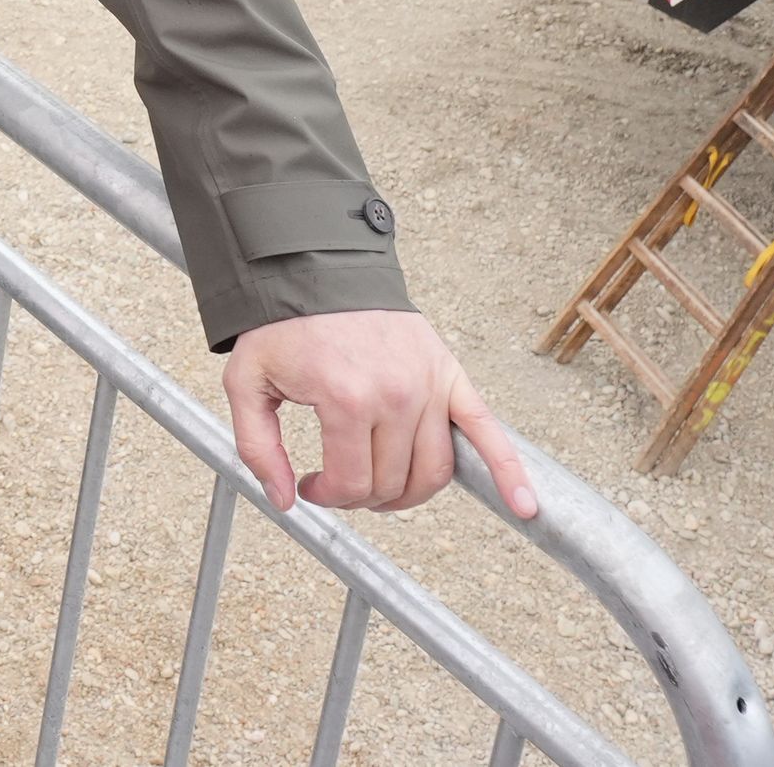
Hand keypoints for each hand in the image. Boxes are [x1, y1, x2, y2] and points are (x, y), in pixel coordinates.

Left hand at [222, 310, 537, 519]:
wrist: (318, 268)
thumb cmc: (284, 326)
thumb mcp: (247, 381)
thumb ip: (257, 447)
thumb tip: (284, 500)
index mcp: (346, 398)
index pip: (352, 484)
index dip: (327, 496)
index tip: (310, 485)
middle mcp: (396, 395)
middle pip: (392, 484)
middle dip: (362, 496)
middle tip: (339, 480)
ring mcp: (429, 385)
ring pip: (433, 472)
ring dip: (408, 495)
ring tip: (380, 486)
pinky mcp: (451, 376)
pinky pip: (488, 431)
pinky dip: (510, 472)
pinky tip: (526, 506)